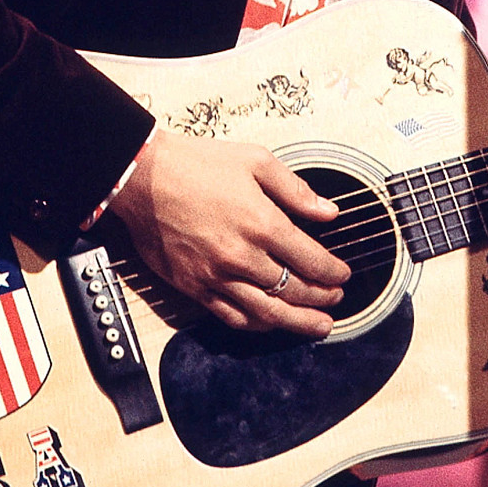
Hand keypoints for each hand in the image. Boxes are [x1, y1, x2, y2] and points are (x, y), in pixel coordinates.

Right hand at [109, 130, 350, 335]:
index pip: (310, 259)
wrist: (143, 177)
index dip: (333, 272)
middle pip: (293, 291)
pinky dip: (257, 325)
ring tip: (319, 326)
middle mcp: (241, 256)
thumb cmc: (197, 164)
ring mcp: (215, 276)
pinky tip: (270, 324)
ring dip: (298, 323)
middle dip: (322, 298)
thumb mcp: (255, 161)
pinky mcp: (193, 287)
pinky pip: (231, 316)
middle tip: (336, 299)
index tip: (344, 275)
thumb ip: (295, 190)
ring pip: (266, 313)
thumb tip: (329, 212)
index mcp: (261, 223)